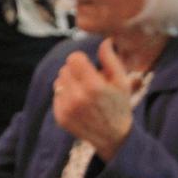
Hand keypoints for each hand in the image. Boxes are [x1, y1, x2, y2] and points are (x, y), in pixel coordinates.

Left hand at [52, 40, 133, 159]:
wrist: (113, 137)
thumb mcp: (121, 82)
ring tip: (83, 91)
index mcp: (94, 86)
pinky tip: (78, 102)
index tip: (88, 65)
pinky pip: (56, 94)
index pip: (73, 58)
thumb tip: (104, 41)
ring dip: (69, 82)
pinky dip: (64, 94)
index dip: (81, 59)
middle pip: (65, 68)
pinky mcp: (60, 117)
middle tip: (88, 80)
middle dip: (75, 70)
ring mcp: (67, 108)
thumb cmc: (119, 106)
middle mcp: (78, 97)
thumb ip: (111, 59)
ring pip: (59, 81)